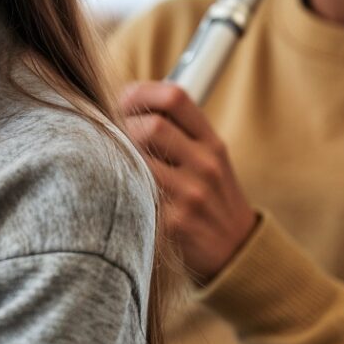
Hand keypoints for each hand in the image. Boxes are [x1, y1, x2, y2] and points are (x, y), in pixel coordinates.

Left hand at [117, 81, 258, 283]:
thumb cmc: (212, 198)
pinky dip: (118, 186)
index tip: (123, 100)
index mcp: (212, 143)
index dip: (140, 93)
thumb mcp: (210, 159)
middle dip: (121, 126)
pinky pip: (133, 194)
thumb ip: (178, 131)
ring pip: (136, 159)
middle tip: (108, 135)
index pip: (175, 98)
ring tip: (108, 160)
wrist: (236, 251)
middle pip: (150, 126)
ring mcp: (188, 195)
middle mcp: (204, 165)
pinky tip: (115, 188)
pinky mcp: (171, 223)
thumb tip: (123, 101)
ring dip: (115, 156)